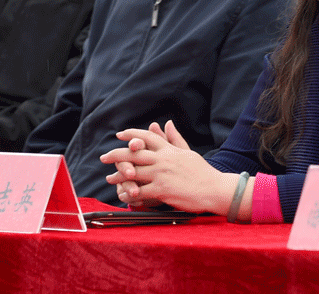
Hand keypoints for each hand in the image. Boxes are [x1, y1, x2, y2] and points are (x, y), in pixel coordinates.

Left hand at [100, 121, 232, 213]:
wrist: (214, 189)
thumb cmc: (202, 172)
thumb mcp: (187, 152)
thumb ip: (174, 138)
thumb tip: (167, 123)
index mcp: (168, 150)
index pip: (146, 137)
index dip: (130, 134)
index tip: (119, 135)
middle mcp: (163, 159)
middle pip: (133, 153)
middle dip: (116, 154)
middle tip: (104, 157)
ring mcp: (161, 174)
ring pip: (133, 172)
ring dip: (118, 176)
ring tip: (110, 178)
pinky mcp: (162, 190)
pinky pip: (140, 191)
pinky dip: (130, 194)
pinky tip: (124, 196)